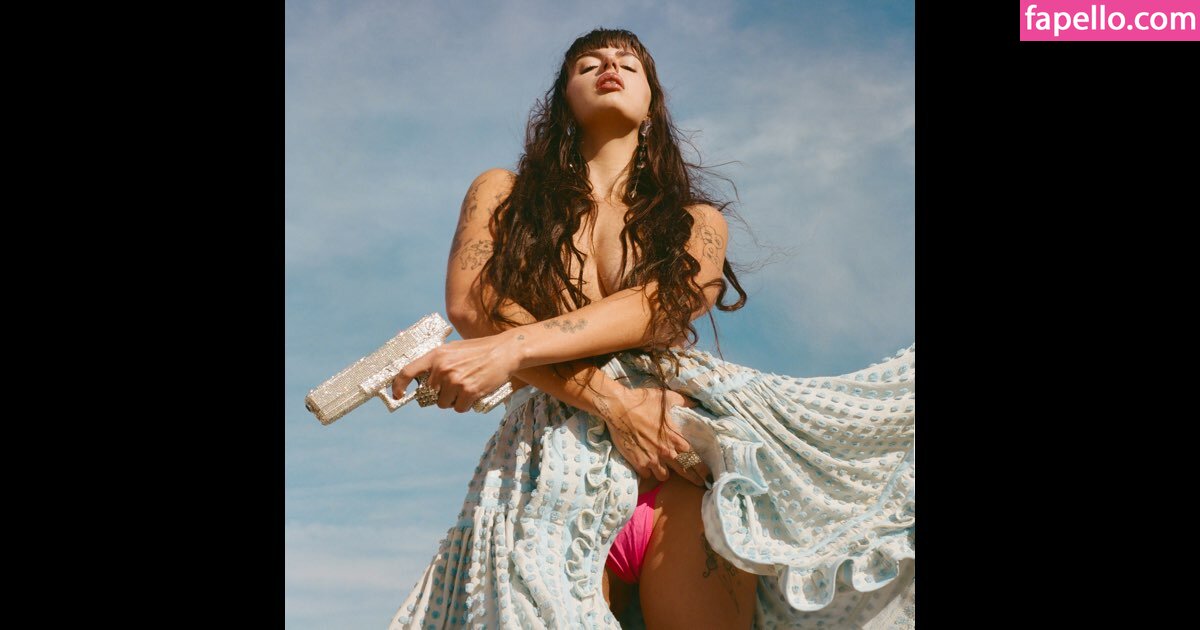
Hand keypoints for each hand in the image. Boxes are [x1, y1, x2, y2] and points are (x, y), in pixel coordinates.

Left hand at [390, 333, 520, 412]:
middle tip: (456, 385)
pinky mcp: (469, 392)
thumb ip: (437, 362)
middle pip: (430, 394)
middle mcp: (442, 368)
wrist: (504, 351)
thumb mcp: (453, 349)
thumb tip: (423, 381)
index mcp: (436, 355)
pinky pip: (459, 408)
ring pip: (444, 404)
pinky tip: (474, 394)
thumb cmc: (479, 350)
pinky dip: (465, 405)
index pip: (407, 372)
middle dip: (440, 394)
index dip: (398, 385)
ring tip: (467, 387)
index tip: (398, 395)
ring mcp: (455, 381)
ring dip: (454, 400)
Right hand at [605, 387, 711, 487]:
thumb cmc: (642, 401)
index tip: (707, 474)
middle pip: (684, 471)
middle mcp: (666, 451)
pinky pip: (647, 475)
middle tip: (699, 483)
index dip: (701, 467)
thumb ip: (683, 401)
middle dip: (693, 478)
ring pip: (664, 476)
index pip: (694, 457)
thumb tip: (695, 402)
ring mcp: (651, 459)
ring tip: (664, 469)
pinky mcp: (638, 463)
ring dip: (665, 473)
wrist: (618, 408)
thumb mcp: (666, 397)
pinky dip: (648, 472)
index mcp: (675, 437)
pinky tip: (646, 467)